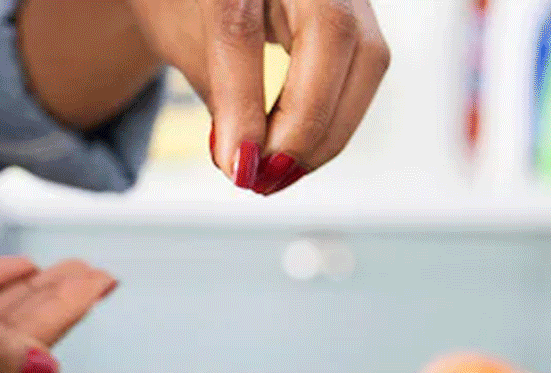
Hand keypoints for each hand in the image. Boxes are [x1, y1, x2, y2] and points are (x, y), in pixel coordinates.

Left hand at [126, 0, 388, 193]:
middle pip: (330, 33)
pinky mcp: (361, 8)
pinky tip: (302, 149)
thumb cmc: (187, 4)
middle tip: (266, 177)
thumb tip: (245, 162)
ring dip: (329, 131)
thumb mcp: (182, 42)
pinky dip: (338, 117)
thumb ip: (219, 96)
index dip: (242, 104)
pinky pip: (368, 63)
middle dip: (304, 121)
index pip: (239, 28)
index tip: (238, 166)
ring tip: (281, 173)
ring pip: (368, 55)